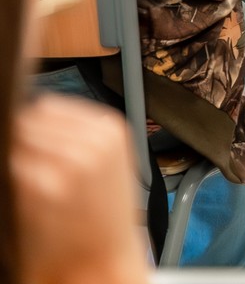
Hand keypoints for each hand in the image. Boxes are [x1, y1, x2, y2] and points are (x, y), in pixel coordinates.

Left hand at [14, 94, 148, 283]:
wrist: (103, 261)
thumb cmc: (101, 216)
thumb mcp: (105, 160)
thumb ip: (76, 132)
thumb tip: (33, 113)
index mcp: (110, 129)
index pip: (48, 106)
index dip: (35, 125)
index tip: (36, 145)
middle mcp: (93, 140)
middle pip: (30, 120)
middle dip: (24, 140)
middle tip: (35, 168)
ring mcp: (68, 163)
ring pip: (17, 139)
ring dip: (16, 157)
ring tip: (34, 182)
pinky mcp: (43, 187)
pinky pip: (11, 165)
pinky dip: (12, 177)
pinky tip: (29, 196)